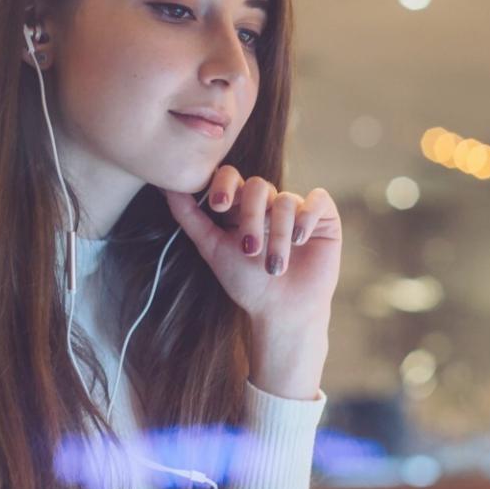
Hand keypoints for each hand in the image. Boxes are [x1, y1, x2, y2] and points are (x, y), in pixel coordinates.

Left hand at [163, 167, 341, 332]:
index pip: (232, 176)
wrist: (283, 312)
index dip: (225, 184)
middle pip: (258, 186)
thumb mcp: (212, 248)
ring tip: (275, 267)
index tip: (219, 206)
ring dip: (279, 237)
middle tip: (249, 250)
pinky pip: (317, 200)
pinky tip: (301, 241)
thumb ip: (189, 217)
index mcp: (242, 206)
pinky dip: (307, 217)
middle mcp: (269, 203)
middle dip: (252, 218)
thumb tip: (165, 185)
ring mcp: (297, 208)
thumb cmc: (247, 284)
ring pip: (285, 201)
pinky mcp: (323, 217)